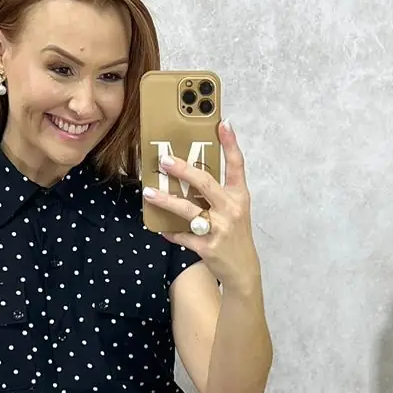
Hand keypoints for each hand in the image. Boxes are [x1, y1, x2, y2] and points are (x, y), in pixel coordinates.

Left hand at [143, 120, 260, 294]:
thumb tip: (191, 174)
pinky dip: (170, 232)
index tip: (222, 123)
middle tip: (164, 160)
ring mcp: (219, 229)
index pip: (237, 165)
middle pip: (205, 184)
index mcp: (239, 196)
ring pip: (187, 210)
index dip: (231, 143)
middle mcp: (231, 210)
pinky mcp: (207, 247)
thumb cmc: (235, 235)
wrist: (242, 270)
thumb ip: (219, 193)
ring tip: (149, 192)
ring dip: (166, 200)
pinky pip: (182, 236)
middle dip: (183, 170)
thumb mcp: (235, 210)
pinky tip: (160, 227)